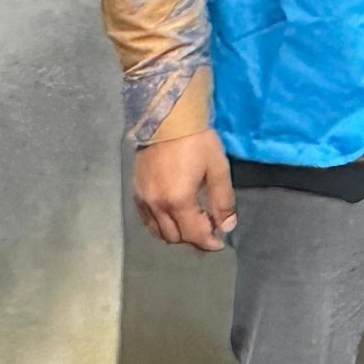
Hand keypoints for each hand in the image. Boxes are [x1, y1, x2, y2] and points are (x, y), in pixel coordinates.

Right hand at [133, 127, 235, 250]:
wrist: (167, 120)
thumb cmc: (197, 142)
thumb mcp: (218, 169)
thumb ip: (223, 201)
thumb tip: (227, 226)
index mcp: (178, 201)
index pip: (194, 234)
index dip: (208, 242)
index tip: (219, 243)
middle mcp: (157, 206)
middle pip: (175, 237)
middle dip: (194, 237)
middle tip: (208, 227)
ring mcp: (143, 200)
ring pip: (158, 232)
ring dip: (176, 233)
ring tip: (191, 222)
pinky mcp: (136, 193)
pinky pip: (146, 221)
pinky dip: (160, 225)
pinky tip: (172, 216)